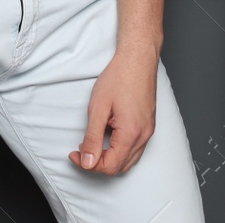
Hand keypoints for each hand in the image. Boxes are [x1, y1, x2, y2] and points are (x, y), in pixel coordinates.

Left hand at [70, 41, 159, 175]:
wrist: (138, 58)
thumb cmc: (119, 77)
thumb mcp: (98, 108)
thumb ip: (92, 138)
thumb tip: (87, 162)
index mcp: (131, 133)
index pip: (109, 166)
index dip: (88, 164)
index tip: (75, 153)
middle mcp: (143, 135)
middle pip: (119, 167)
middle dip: (98, 163)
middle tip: (81, 149)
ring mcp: (148, 131)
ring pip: (129, 160)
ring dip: (109, 158)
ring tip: (93, 143)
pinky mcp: (149, 125)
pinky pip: (135, 149)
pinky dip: (119, 151)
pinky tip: (108, 138)